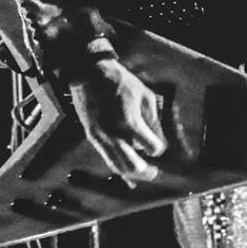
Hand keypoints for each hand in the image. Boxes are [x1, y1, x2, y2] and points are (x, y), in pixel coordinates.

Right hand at [68, 58, 166, 184]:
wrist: (89, 73)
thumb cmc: (119, 81)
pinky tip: (125, 173)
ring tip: (140, 173)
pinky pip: (106, 158)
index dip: (157, 149)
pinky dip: (117, 166)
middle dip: (146, 172)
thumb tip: (157, 135)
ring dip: (131, 174)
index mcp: (130, 121)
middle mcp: (115, 133)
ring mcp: (101, 137)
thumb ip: (153, 118)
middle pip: (133, 166)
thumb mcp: (144, 94)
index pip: (151, 147)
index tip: (157, 147)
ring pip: (117, 166)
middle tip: (153, 172)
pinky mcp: (92, 136)